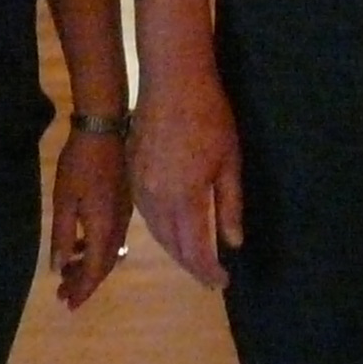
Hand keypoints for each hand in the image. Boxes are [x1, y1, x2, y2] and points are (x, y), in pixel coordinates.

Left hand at [48, 131, 134, 308]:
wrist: (103, 131)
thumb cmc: (79, 164)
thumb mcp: (64, 201)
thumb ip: (63, 236)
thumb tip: (60, 267)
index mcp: (105, 228)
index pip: (96, 269)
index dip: (82, 289)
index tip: (68, 304)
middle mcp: (119, 226)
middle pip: (104, 264)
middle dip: (84, 281)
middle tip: (63, 294)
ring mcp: (124, 215)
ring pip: (108, 252)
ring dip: (89, 265)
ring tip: (67, 272)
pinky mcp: (122, 204)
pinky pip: (111, 238)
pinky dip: (95, 249)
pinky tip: (80, 245)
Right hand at [134, 77, 245, 290]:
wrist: (172, 81)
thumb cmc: (210, 117)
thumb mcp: (229, 161)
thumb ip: (229, 205)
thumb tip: (231, 242)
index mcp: (184, 198)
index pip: (195, 250)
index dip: (208, 271)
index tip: (223, 281)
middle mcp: (156, 199)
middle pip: (172, 245)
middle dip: (191, 265)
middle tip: (210, 275)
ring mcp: (139, 186)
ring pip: (155, 231)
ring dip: (174, 248)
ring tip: (193, 257)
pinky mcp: (131, 173)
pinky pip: (145, 212)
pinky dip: (160, 227)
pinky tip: (172, 227)